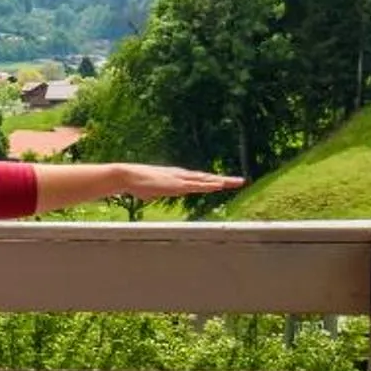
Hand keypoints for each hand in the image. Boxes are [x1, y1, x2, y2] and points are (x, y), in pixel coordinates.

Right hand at [115, 165, 243, 198]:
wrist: (128, 175)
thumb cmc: (136, 183)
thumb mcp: (149, 190)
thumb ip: (152, 193)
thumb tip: (148, 195)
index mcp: (177, 177)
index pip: (199, 179)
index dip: (213, 180)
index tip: (225, 181)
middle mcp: (182, 175)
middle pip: (208, 178)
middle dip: (225, 179)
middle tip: (242, 181)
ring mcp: (180, 179)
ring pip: (206, 181)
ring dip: (223, 181)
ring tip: (238, 182)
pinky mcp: (177, 184)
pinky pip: (197, 185)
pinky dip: (209, 185)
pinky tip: (219, 185)